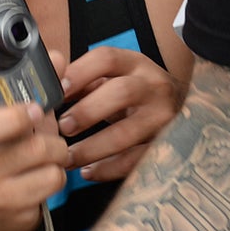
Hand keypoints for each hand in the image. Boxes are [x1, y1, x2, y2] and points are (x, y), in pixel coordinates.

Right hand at [0, 60, 71, 230]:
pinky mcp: (4, 202)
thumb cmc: (15, 155)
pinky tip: (47, 175)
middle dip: (16, 117)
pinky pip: (49, 177)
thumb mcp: (23, 119)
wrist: (3, 214)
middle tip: (37, 112)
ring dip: (57, 148)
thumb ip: (37, 87)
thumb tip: (58, 60)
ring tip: (53, 151)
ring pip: (34, 150)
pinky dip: (59, 173)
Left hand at [55, 44, 184, 180]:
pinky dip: (108, 169)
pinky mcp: (165, 146)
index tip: (58, 89)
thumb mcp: (116, 77)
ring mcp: (162, 118)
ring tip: (67, 157)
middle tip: (63, 127)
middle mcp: (153, 87)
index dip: (79, 72)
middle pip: (120, 93)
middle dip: (87, 111)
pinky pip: (135, 161)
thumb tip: (46, 90)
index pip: (107, 59)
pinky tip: (88, 171)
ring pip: (127, 133)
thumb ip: (84, 80)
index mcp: (135, 64)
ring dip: (92, 147)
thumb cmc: (136, 92)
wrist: (183, 107)